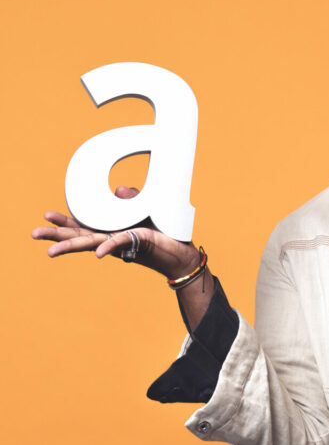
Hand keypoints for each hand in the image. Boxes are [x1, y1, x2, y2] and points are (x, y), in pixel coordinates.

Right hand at [31, 186, 200, 279]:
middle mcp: (111, 239)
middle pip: (79, 236)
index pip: (82, 226)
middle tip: (33, 233)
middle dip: (56, 235)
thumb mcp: (143, 208)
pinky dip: (108, 248)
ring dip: (70, 246)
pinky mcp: (135, 244)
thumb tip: (119, 190)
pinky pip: (119, 245)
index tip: (46, 215)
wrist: (180, 254)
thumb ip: (130, 198)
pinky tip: (98, 254)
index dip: (65, 221)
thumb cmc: (161, 233)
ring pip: (92, 243)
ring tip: (50, 251)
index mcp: (109, 230)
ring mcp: (120, 243)